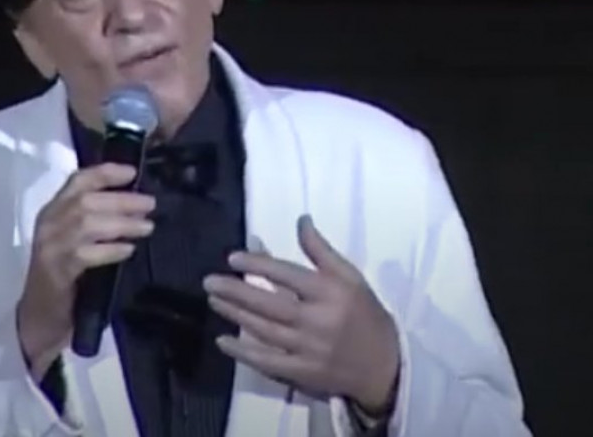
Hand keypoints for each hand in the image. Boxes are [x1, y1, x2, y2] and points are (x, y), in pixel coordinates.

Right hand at [17, 163, 155, 379]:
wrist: (38, 318)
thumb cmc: (63, 276)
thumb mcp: (76, 241)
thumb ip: (95, 222)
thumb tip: (135, 206)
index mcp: (52, 211)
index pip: (78, 181)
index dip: (106, 173)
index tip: (133, 172)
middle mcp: (48, 224)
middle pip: (86, 200)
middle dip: (121, 199)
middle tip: (150, 204)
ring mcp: (50, 247)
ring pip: (86, 224)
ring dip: (121, 223)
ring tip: (146, 227)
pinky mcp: (56, 271)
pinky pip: (86, 254)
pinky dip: (110, 249)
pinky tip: (129, 250)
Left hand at [203, 214, 399, 415]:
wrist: (384, 365)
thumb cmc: (364, 313)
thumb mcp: (349, 276)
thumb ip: (320, 250)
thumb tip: (301, 219)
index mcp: (329, 292)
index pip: (286, 275)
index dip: (258, 265)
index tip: (233, 258)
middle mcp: (317, 320)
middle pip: (269, 304)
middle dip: (236, 291)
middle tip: (209, 281)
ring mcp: (308, 349)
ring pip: (264, 330)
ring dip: (235, 314)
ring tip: (213, 300)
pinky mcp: (303, 373)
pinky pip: (267, 363)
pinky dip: (243, 353)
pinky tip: (222, 341)